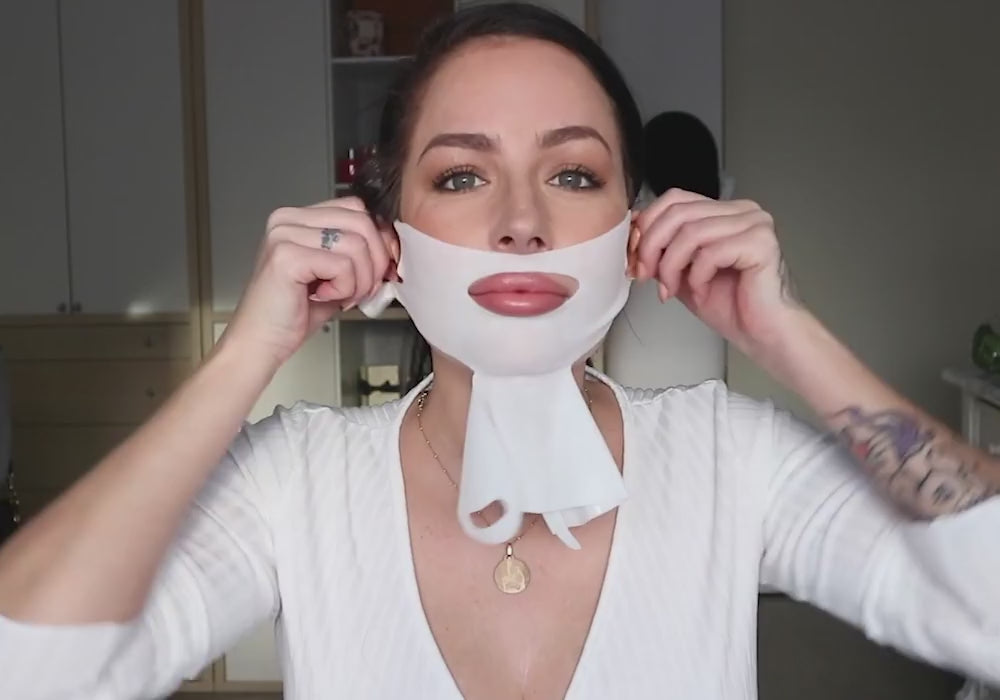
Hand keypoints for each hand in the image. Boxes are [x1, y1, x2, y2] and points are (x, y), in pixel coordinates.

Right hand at [221, 197, 395, 367]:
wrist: (260, 342)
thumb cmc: (292, 313)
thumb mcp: (333, 274)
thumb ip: (357, 253)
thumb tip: (390, 246)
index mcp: (298, 218)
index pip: (356, 208)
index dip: (378, 239)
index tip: (381, 267)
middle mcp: (288, 220)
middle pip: (360, 221)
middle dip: (375, 262)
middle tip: (363, 288)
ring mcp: (284, 235)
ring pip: (356, 244)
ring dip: (360, 280)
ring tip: (340, 295)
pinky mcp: (286, 256)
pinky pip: (342, 265)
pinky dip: (344, 288)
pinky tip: (323, 297)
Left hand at [634, 188, 801, 356]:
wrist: (764, 336)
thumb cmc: (731, 307)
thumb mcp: (683, 273)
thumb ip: (662, 251)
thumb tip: (633, 233)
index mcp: (725, 212)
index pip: (674, 199)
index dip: (647, 225)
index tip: (634, 257)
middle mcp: (742, 211)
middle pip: (678, 212)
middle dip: (651, 246)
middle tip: (645, 275)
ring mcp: (755, 224)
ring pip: (690, 232)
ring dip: (670, 266)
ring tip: (670, 290)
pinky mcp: (761, 244)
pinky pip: (710, 252)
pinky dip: (696, 276)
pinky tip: (701, 292)